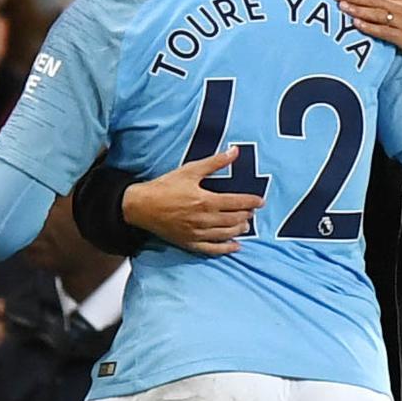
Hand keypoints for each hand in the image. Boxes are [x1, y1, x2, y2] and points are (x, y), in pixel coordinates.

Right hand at [122, 147, 265, 255]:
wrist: (141, 206)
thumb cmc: (165, 186)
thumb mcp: (190, 170)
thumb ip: (215, 162)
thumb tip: (235, 151)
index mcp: (205, 200)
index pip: (236, 202)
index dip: (250, 202)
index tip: (260, 201)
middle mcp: (203, 219)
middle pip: (233, 219)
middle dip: (246, 215)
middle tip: (253, 212)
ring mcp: (196, 233)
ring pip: (225, 234)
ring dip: (239, 230)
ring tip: (246, 225)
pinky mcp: (189, 243)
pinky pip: (212, 249)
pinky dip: (226, 248)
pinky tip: (235, 246)